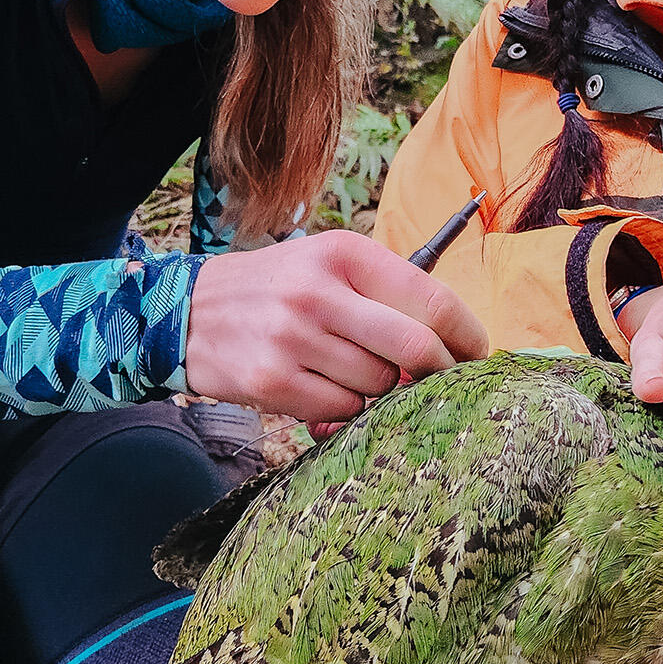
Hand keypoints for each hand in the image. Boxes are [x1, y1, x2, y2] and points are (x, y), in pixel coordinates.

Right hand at [184, 230, 488, 421]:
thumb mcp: (327, 265)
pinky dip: (346, 408)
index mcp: (345, 254)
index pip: (432, 299)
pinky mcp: (272, 380)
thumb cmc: (277, 290)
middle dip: (437, 373)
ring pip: (380, 384)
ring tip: (353, 373)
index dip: (466, 335)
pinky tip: (323, 387)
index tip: (476, 354)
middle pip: (416, 348)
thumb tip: (450, 346)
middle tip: (438, 381)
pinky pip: (342, 409)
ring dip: (381, 390)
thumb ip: (386, 295)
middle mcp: (320, 291)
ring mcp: (294, 337)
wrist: (186, 312)